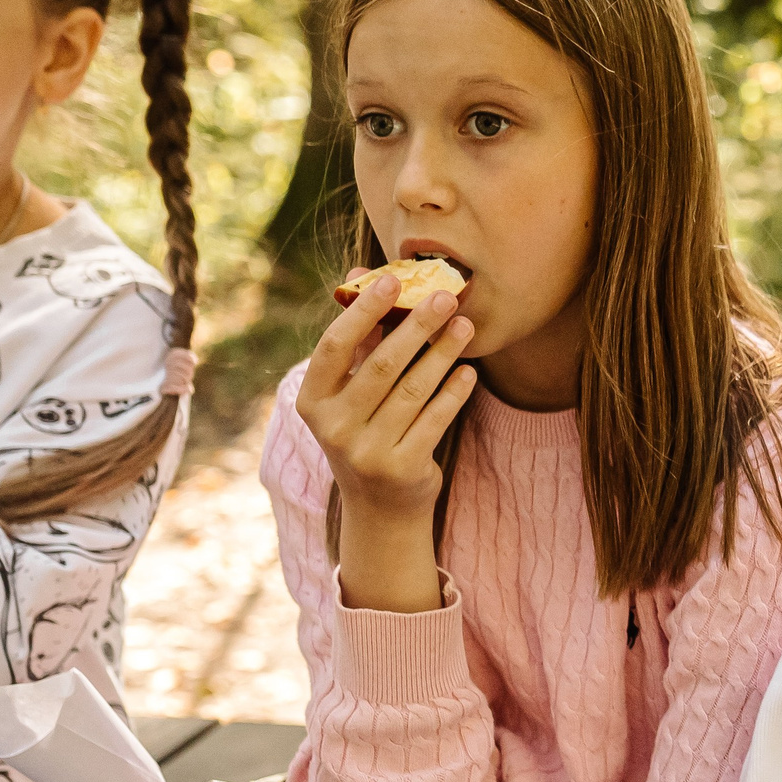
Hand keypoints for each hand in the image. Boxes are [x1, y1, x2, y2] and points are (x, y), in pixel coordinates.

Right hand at [296, 273, 475, 612]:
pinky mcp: (402, 469)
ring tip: (465, 326)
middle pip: (381, 365)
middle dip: (417, 327)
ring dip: (442, 354)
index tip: (391, 281)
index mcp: (312, 402)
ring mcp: (367, 451)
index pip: (334, 347)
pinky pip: (434, 420)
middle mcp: (333, 427)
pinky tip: (468, 372)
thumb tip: (361, 273)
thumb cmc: (365, 432)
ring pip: (412, 390)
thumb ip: (357, 340)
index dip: (361, 313)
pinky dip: (453, 393)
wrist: (380, 508)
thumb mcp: (349, 395)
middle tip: (447, 297)